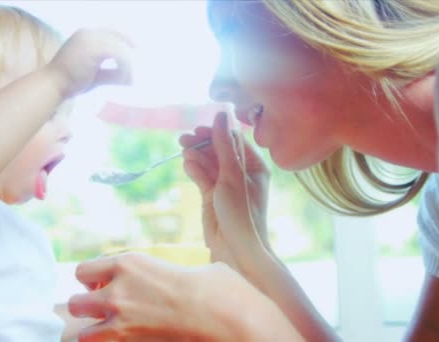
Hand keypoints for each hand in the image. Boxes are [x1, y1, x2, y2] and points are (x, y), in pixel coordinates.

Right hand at [47, 29, 132, 97]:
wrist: (52, 85)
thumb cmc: (69, 82)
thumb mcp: (94, 76)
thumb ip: (110, 74)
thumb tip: (129, 80)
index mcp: (85, 36)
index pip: (111, 32)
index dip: (125, 41)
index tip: (135, 54)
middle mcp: (88, 33)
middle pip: (118, 36)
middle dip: (130, 51)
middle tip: (137, 68)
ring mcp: (91, 39)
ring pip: (120, 47)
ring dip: (128, 65)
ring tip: (129, 80)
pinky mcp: (94, 48)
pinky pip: (119, 54)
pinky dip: (125, 68)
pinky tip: (125, 80)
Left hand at [68, 253, 302, 341]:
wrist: (228, 319)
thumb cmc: (218, 289)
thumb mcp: (187, 267)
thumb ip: (166, 272)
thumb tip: (169, 279)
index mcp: (129, 263)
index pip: (83, 271)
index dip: (93, 279)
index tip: (104, 284)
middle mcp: (117, 291)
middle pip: (75, 302)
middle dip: (87, 307)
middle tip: (106, 309)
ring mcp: (121, 322)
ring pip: (82, 333)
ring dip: (94, 331)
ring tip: (112, 330)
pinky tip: (123, 340)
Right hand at [180, 112, 272, 285]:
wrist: (236, 251)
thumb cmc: (242, 214)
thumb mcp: (232, 176)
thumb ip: (224, 145)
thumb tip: (221, 114)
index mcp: (255, 166)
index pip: (234, 140)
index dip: (216, 132)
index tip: (199, 129)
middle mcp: (241, 173)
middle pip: (218, 149)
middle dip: (202, 143)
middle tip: (184, 139)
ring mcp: (225, 185)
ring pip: (208, 162)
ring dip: (196, 156)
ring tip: (185, 153)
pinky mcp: (211, 196)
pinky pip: (201, 176)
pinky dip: (194, 169)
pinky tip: (187, 165)